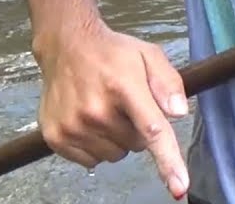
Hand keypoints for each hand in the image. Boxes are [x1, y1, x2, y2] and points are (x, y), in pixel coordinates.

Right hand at [33, 20, 189, 199]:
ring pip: (115, 155)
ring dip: (117, 139)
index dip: (168, 162)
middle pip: (137, 145)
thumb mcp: (149, 55)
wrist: (65, 46)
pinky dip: (97, 146)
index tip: (179, 188)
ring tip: (107, 110)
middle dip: (138, 128)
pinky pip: (91, 162)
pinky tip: (90, 122)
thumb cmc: (113, 52)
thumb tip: (179, 113)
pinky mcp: (55, 138)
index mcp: (123, 87)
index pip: (151, 130)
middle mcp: (95, 110)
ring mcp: (72, 126)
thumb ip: (168, 82)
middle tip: (126, 103)